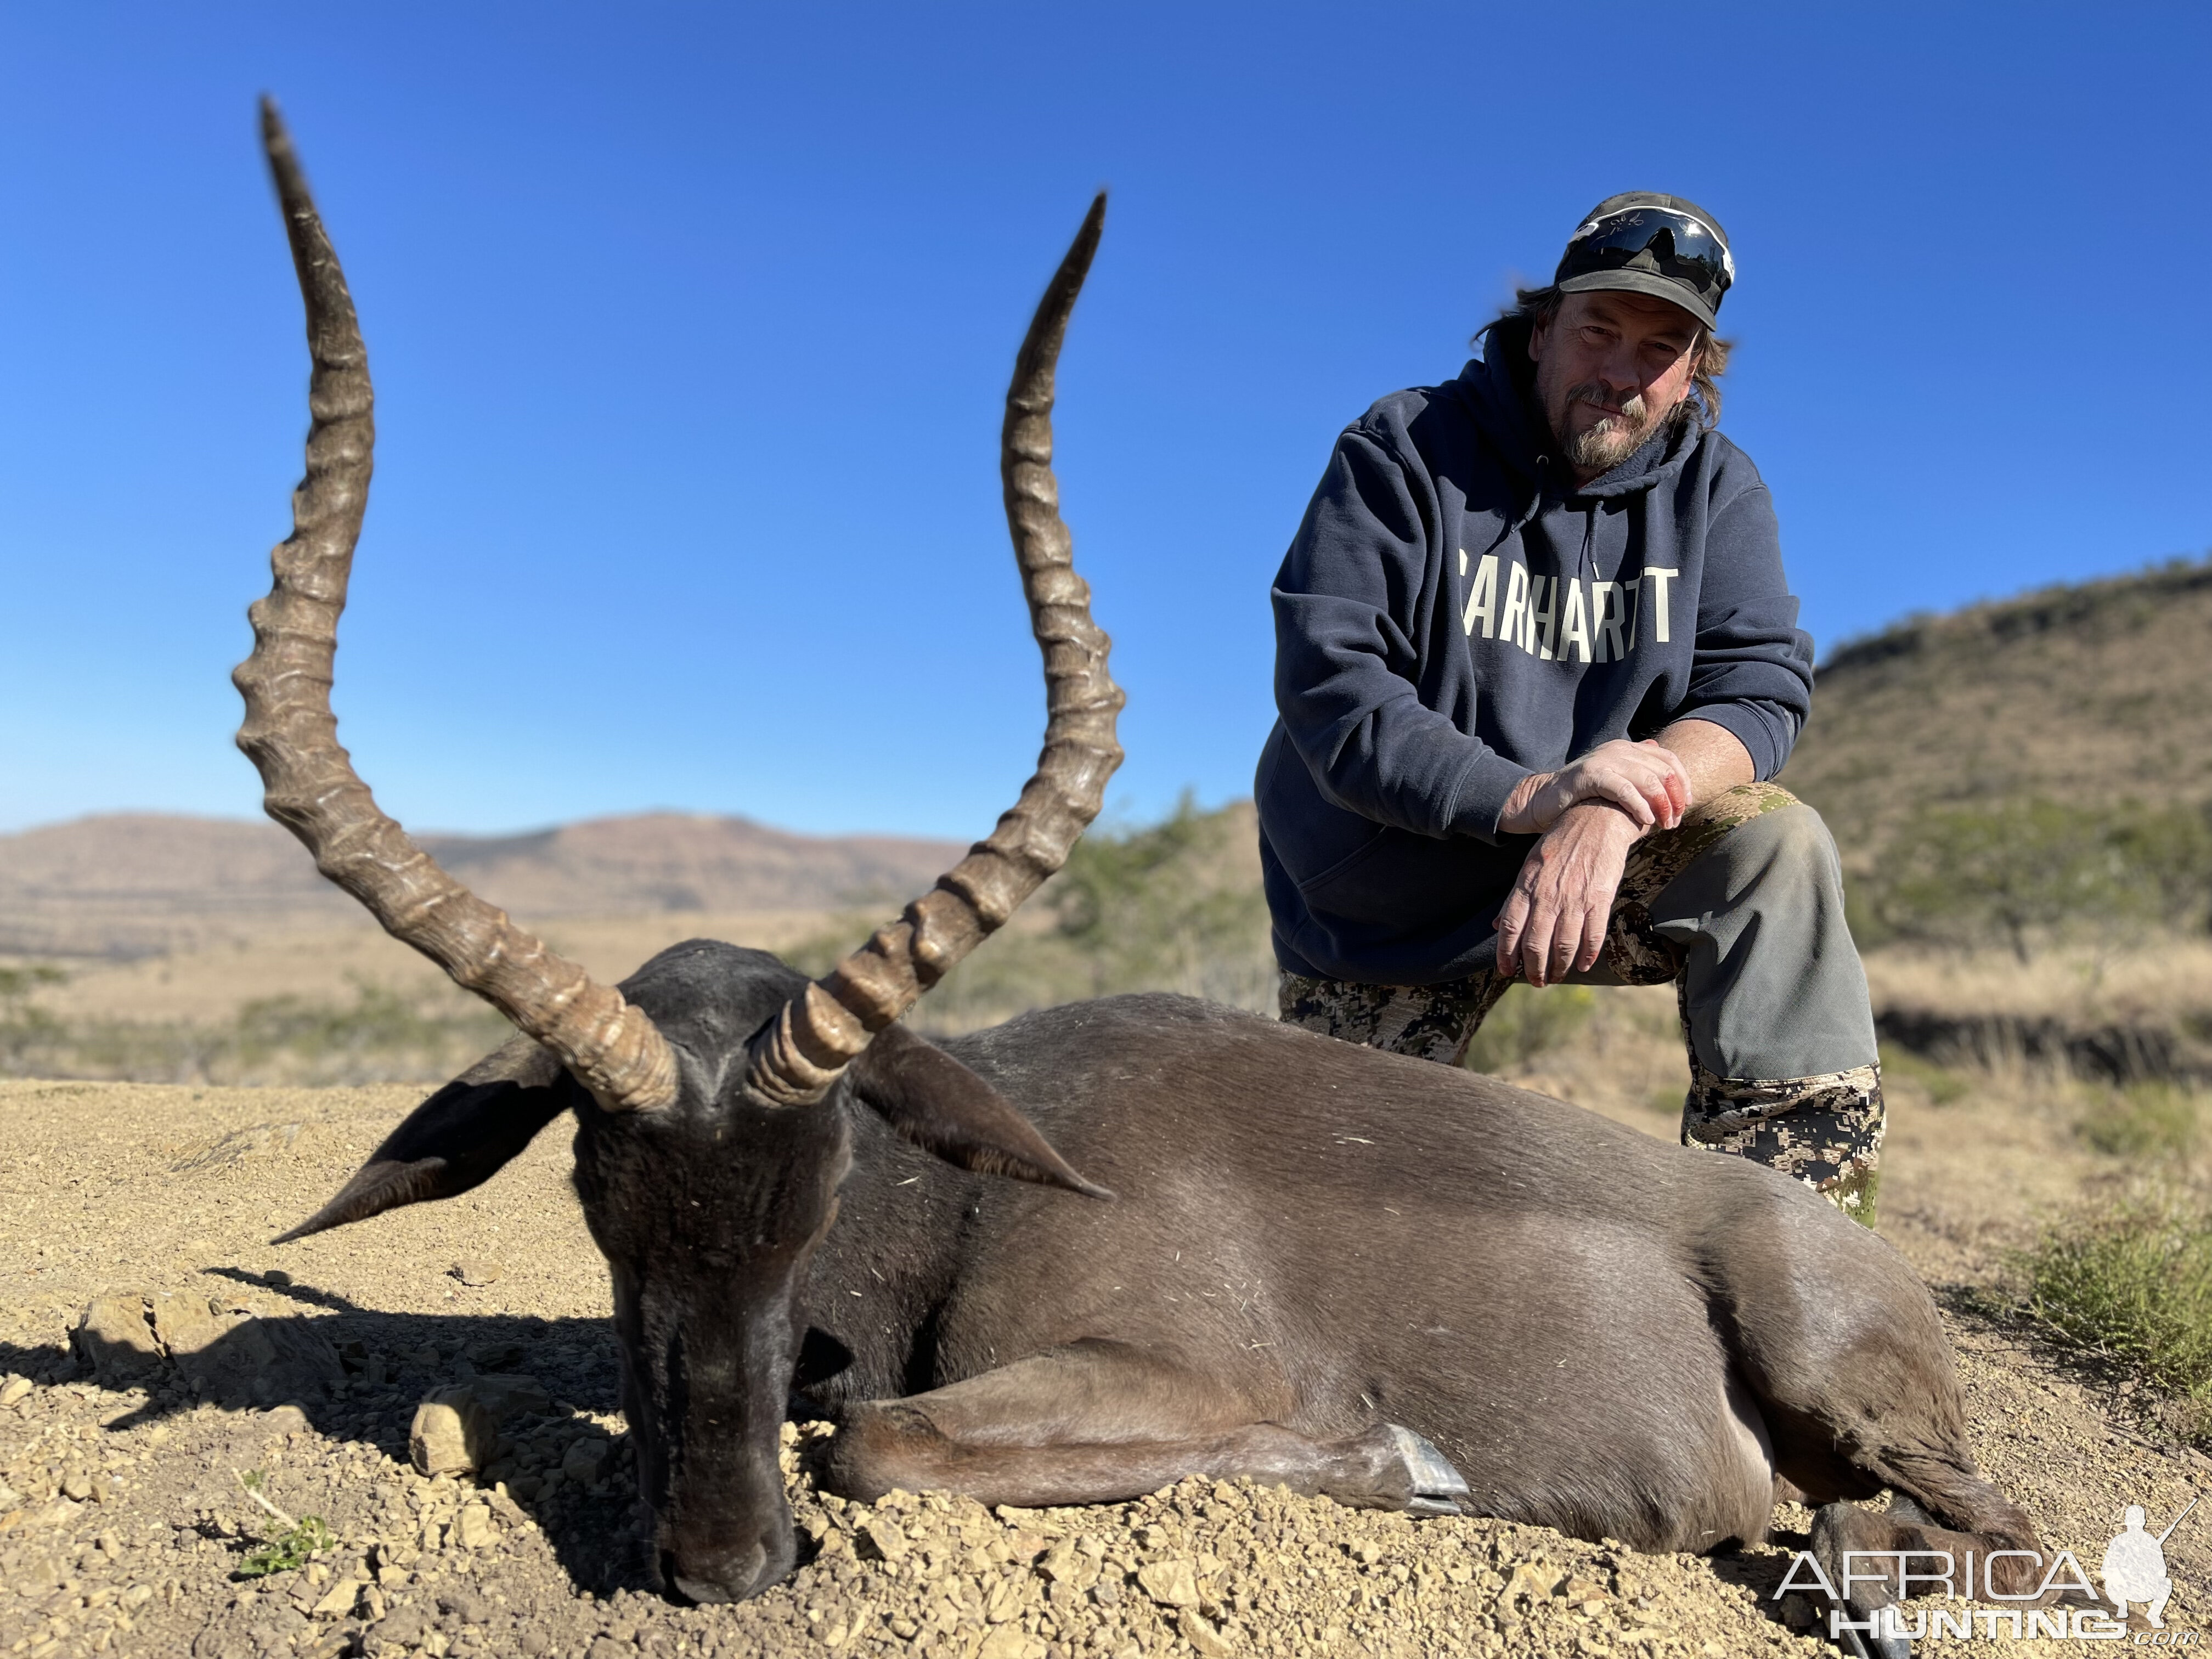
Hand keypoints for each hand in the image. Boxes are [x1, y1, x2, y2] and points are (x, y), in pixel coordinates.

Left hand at [1494, 803, 1639, 986]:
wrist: (1597, 819)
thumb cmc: (1561, 843)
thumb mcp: (1530, 865)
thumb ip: (1515, 898)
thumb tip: (1497, 926)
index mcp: (1526, 886)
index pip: (1510, 927)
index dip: (1506, 954)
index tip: (1507, 971)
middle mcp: (1547, 895)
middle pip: (1535, 943)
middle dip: (1534, 969)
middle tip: (1537, 981)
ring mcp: (1574, 898)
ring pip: (1563, 945)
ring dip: (1559, 967)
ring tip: (1556, 976)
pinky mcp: (1599, 898)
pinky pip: (1593, 935)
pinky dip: (1587, 954)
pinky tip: (1583, 964)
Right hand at [1496, 739, 1689, 836]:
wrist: (1543, 800)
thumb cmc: (1583, 799)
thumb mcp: (1616, 785)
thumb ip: (1639, 780)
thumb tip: (1668, 780)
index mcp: (1627, 749)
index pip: (1668, 759)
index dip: (1683, 781)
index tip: (1686, 805)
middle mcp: (1618, 750)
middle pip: (1662, 771)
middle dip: (1673, 798)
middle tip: (1673, 822)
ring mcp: (1604, 760)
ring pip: (1647, 780)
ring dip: (1661, 805)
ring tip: (1663, 824)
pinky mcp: (1589, 775)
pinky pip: (1624, 789)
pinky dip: (1639, 806)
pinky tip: (1645, 821)